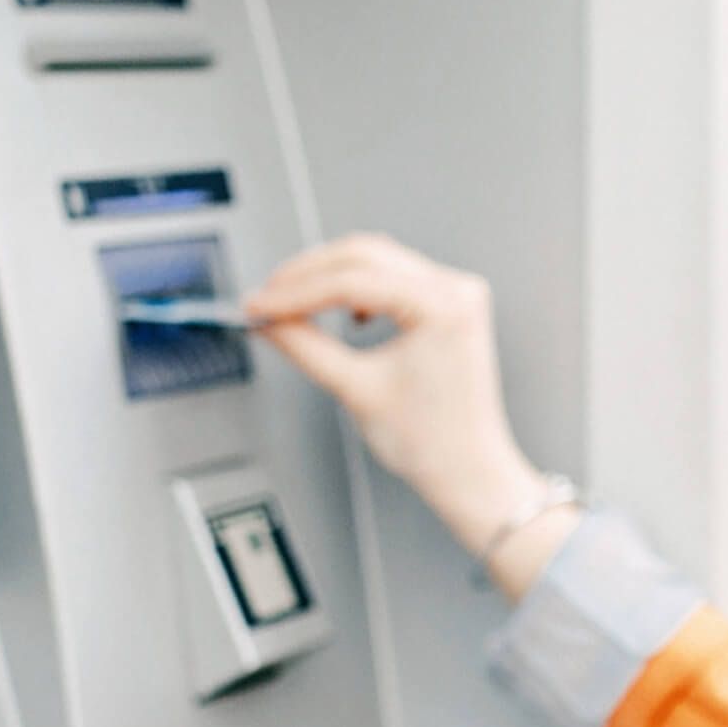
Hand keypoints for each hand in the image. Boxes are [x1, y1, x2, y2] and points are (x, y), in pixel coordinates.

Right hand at [243, 234, 546, 562]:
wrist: (469, 470)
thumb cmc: (433, 442)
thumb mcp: (356, 389)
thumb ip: (305, 346)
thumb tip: (269, 320)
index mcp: (442, 306)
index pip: (351, 281)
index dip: (294, 292)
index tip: (258, 304)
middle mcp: (455, 289)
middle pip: (363, 256)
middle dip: (307, 275)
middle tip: (265, 298)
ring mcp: (455, 294)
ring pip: (376, 260)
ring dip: (329, 277)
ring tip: (290, 303)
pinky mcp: (448, 305)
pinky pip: (393, 278)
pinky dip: (358, 287)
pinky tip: (340, 311)